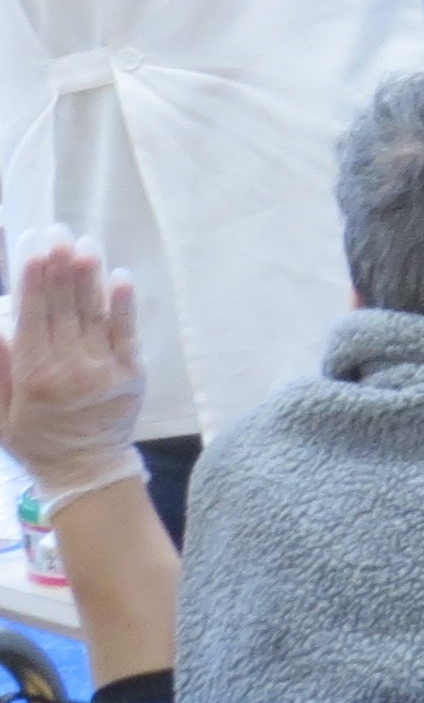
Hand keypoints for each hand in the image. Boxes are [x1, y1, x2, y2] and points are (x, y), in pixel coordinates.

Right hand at [0, 231, 146, 517]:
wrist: (87, 472)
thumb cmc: (36, 439)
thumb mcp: (0, 412)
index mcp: (34, 376)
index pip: (31, 315)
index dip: (32, 277)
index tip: (32, 245)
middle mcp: (69, 368)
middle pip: (62, 306)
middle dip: (58, 265)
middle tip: (56, 230)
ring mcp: (104, 368)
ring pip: (93, 313)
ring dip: (89, 275)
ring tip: (85, 243)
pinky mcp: (132, 372)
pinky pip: (127, 332)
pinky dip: (124, 304)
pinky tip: (120, 276)